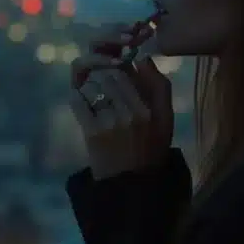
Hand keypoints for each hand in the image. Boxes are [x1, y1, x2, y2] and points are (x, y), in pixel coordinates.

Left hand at [69, 27, 173, 179]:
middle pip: (108, 76)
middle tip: (104, 86)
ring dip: (91, 88)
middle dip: (103, 76)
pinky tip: (84, 106)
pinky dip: (78, 99)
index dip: (118, 68)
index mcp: (148, 109)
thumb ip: (159, 86)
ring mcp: (109, 123)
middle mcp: (130, 114)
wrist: (131, 184)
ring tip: (96, 99)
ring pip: (92, 85)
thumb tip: (143, 58)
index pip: (126, 72)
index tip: (116, 73)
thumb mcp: (166, 118)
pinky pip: (77, 100)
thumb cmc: (150, 148)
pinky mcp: (91, 132)